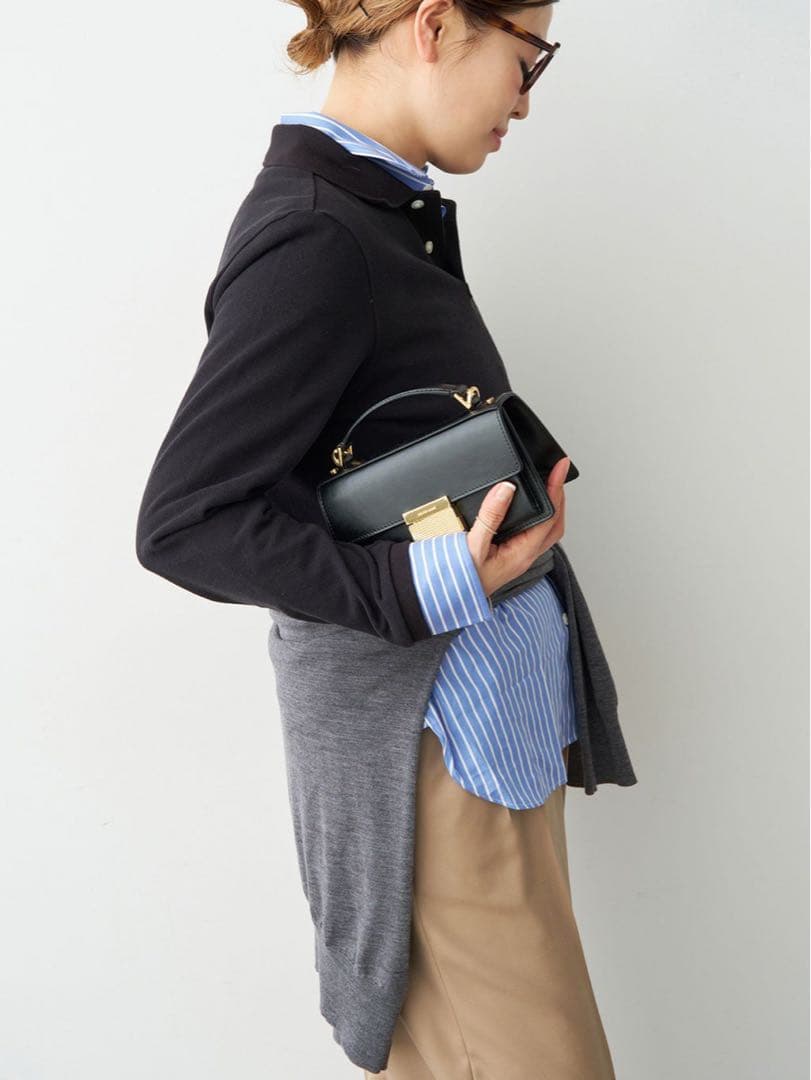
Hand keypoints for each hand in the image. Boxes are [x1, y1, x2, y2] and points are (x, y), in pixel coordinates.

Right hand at [467, 456, 568, 597]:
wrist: (447, 597)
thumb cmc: (460, 579)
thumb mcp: (473, 545)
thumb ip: (490, 516)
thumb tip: (506, 489)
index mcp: (521, 554)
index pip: (549, 517)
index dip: (556, 490)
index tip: (559, 468)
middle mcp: (524, 556)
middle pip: (555, 524)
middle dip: (560, 497)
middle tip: (557, 473)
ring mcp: (518, 557)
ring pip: (547, 530)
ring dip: (552, 507)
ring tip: (549, 486)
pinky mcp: (510, 556)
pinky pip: (533, 534)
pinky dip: (538, 516)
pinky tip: (529, 509)